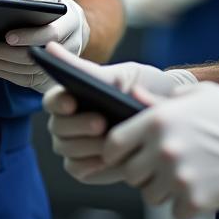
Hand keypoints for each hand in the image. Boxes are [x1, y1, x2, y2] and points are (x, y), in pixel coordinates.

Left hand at [0, 0, 89, 90]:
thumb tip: (25, 3)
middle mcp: (72, 46)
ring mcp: (62, 64)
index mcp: (73, 22)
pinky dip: (9, 74)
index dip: (30, 36)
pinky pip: (29, 79)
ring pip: (32, 70)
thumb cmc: (54, 8)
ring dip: (4, 65)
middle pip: (39, 55)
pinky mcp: (51, 76)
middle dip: (8, 53)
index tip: (7, 36)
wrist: (69, 27)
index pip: (52, 33)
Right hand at [42, 44, 198, 182]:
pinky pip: (79, 170)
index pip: (52, 101)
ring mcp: (74, 147)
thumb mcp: (120, 75)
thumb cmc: (140, 87)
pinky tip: (111, 157)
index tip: (73, 101)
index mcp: (70, 96)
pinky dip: (92, 165)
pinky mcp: (87, 168)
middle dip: (78, 126)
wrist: (166, 113)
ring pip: (67, 150)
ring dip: (88, 146)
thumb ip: (87, 70)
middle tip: (101, 123)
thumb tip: (51, 48)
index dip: (58, 102)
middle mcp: (66, 123)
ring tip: (112, 140)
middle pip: (57, 128)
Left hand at [102, 82, 218, 218]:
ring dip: (163, 191)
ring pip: (151, 197)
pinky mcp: (198, 201)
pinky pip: (176, 213)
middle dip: (143, 172)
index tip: (125, 155)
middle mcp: (163, 149)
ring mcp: (179, 177)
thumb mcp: (197, 96)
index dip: (116, 152)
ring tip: (186, 177)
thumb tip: (134, 96)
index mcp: (157, 120)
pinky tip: (204, 189)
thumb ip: (160, 101)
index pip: (113, 145)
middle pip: (130, 175)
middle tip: (163, 167)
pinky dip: (187, 206)